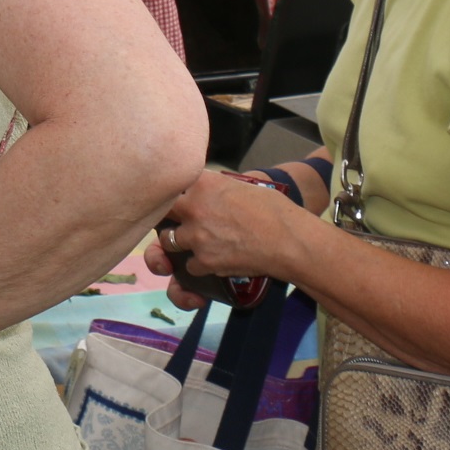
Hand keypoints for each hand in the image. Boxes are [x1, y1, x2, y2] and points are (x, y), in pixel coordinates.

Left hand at [149, 170, 303, 292]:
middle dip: (165, 217)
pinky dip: (199, 265)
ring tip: (198, 241)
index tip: (174, 197)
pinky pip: (189, 266)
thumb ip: (214, 186)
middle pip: (161, 212)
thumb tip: (206, 189)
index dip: (170, 192)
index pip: (169, 183)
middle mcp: (192, 207)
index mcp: (202, 183)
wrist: (288, 240)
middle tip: (176, 221)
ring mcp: (195, 236)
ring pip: (169, 241)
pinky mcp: (203, 261)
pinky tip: (214, 259)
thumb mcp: (240, 185)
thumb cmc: (273, 209)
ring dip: (180, 242)